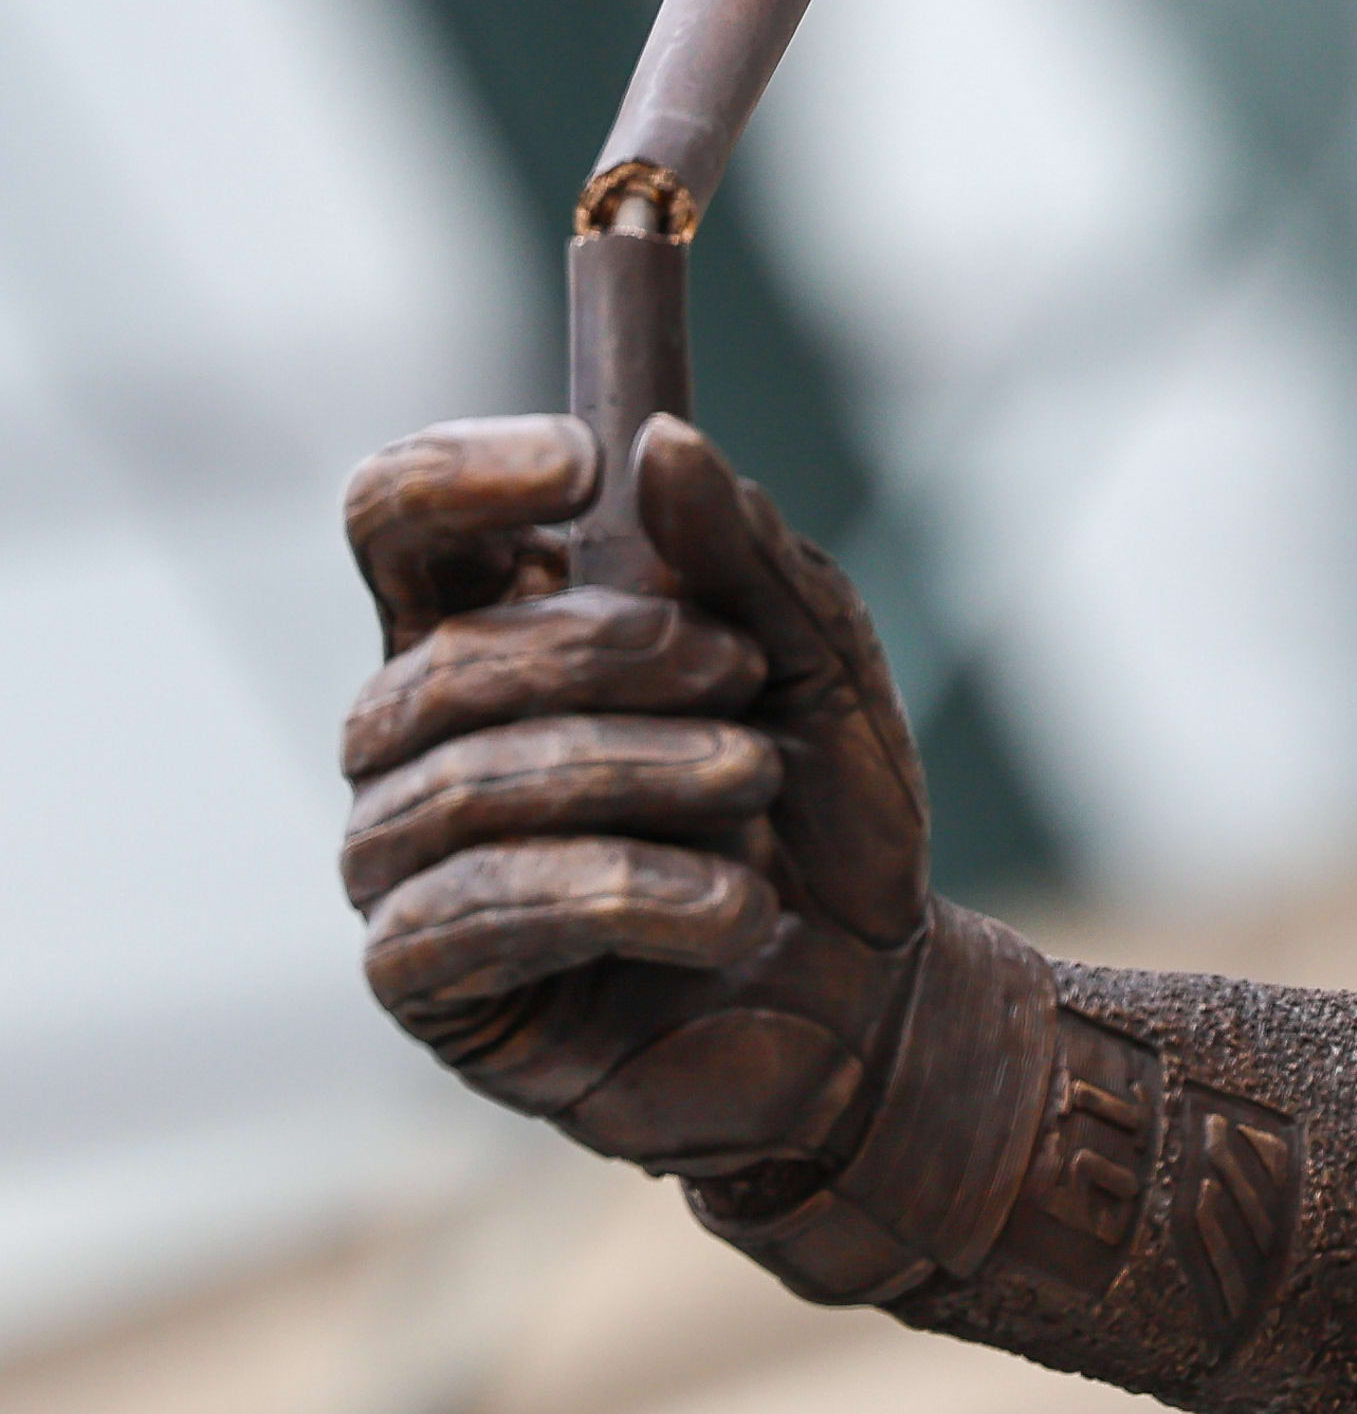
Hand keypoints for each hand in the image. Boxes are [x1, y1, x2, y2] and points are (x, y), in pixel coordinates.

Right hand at [343, 414, 1047, 1300]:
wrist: (876, 999)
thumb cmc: (828, 820)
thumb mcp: (818, 665)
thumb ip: (744, 554)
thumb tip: (659, 442)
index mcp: (490, 633)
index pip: (395, 521)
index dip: (459, 476)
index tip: (584, 465)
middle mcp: (416, 741)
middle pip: (446, 657)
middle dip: (612, 652)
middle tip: (744, 674)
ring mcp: (404, 861)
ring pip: (469, 784)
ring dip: (639, 774)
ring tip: (756, 784)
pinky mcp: (421, 981)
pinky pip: (474, 913)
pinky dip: (623, 895)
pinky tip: (732, 909)